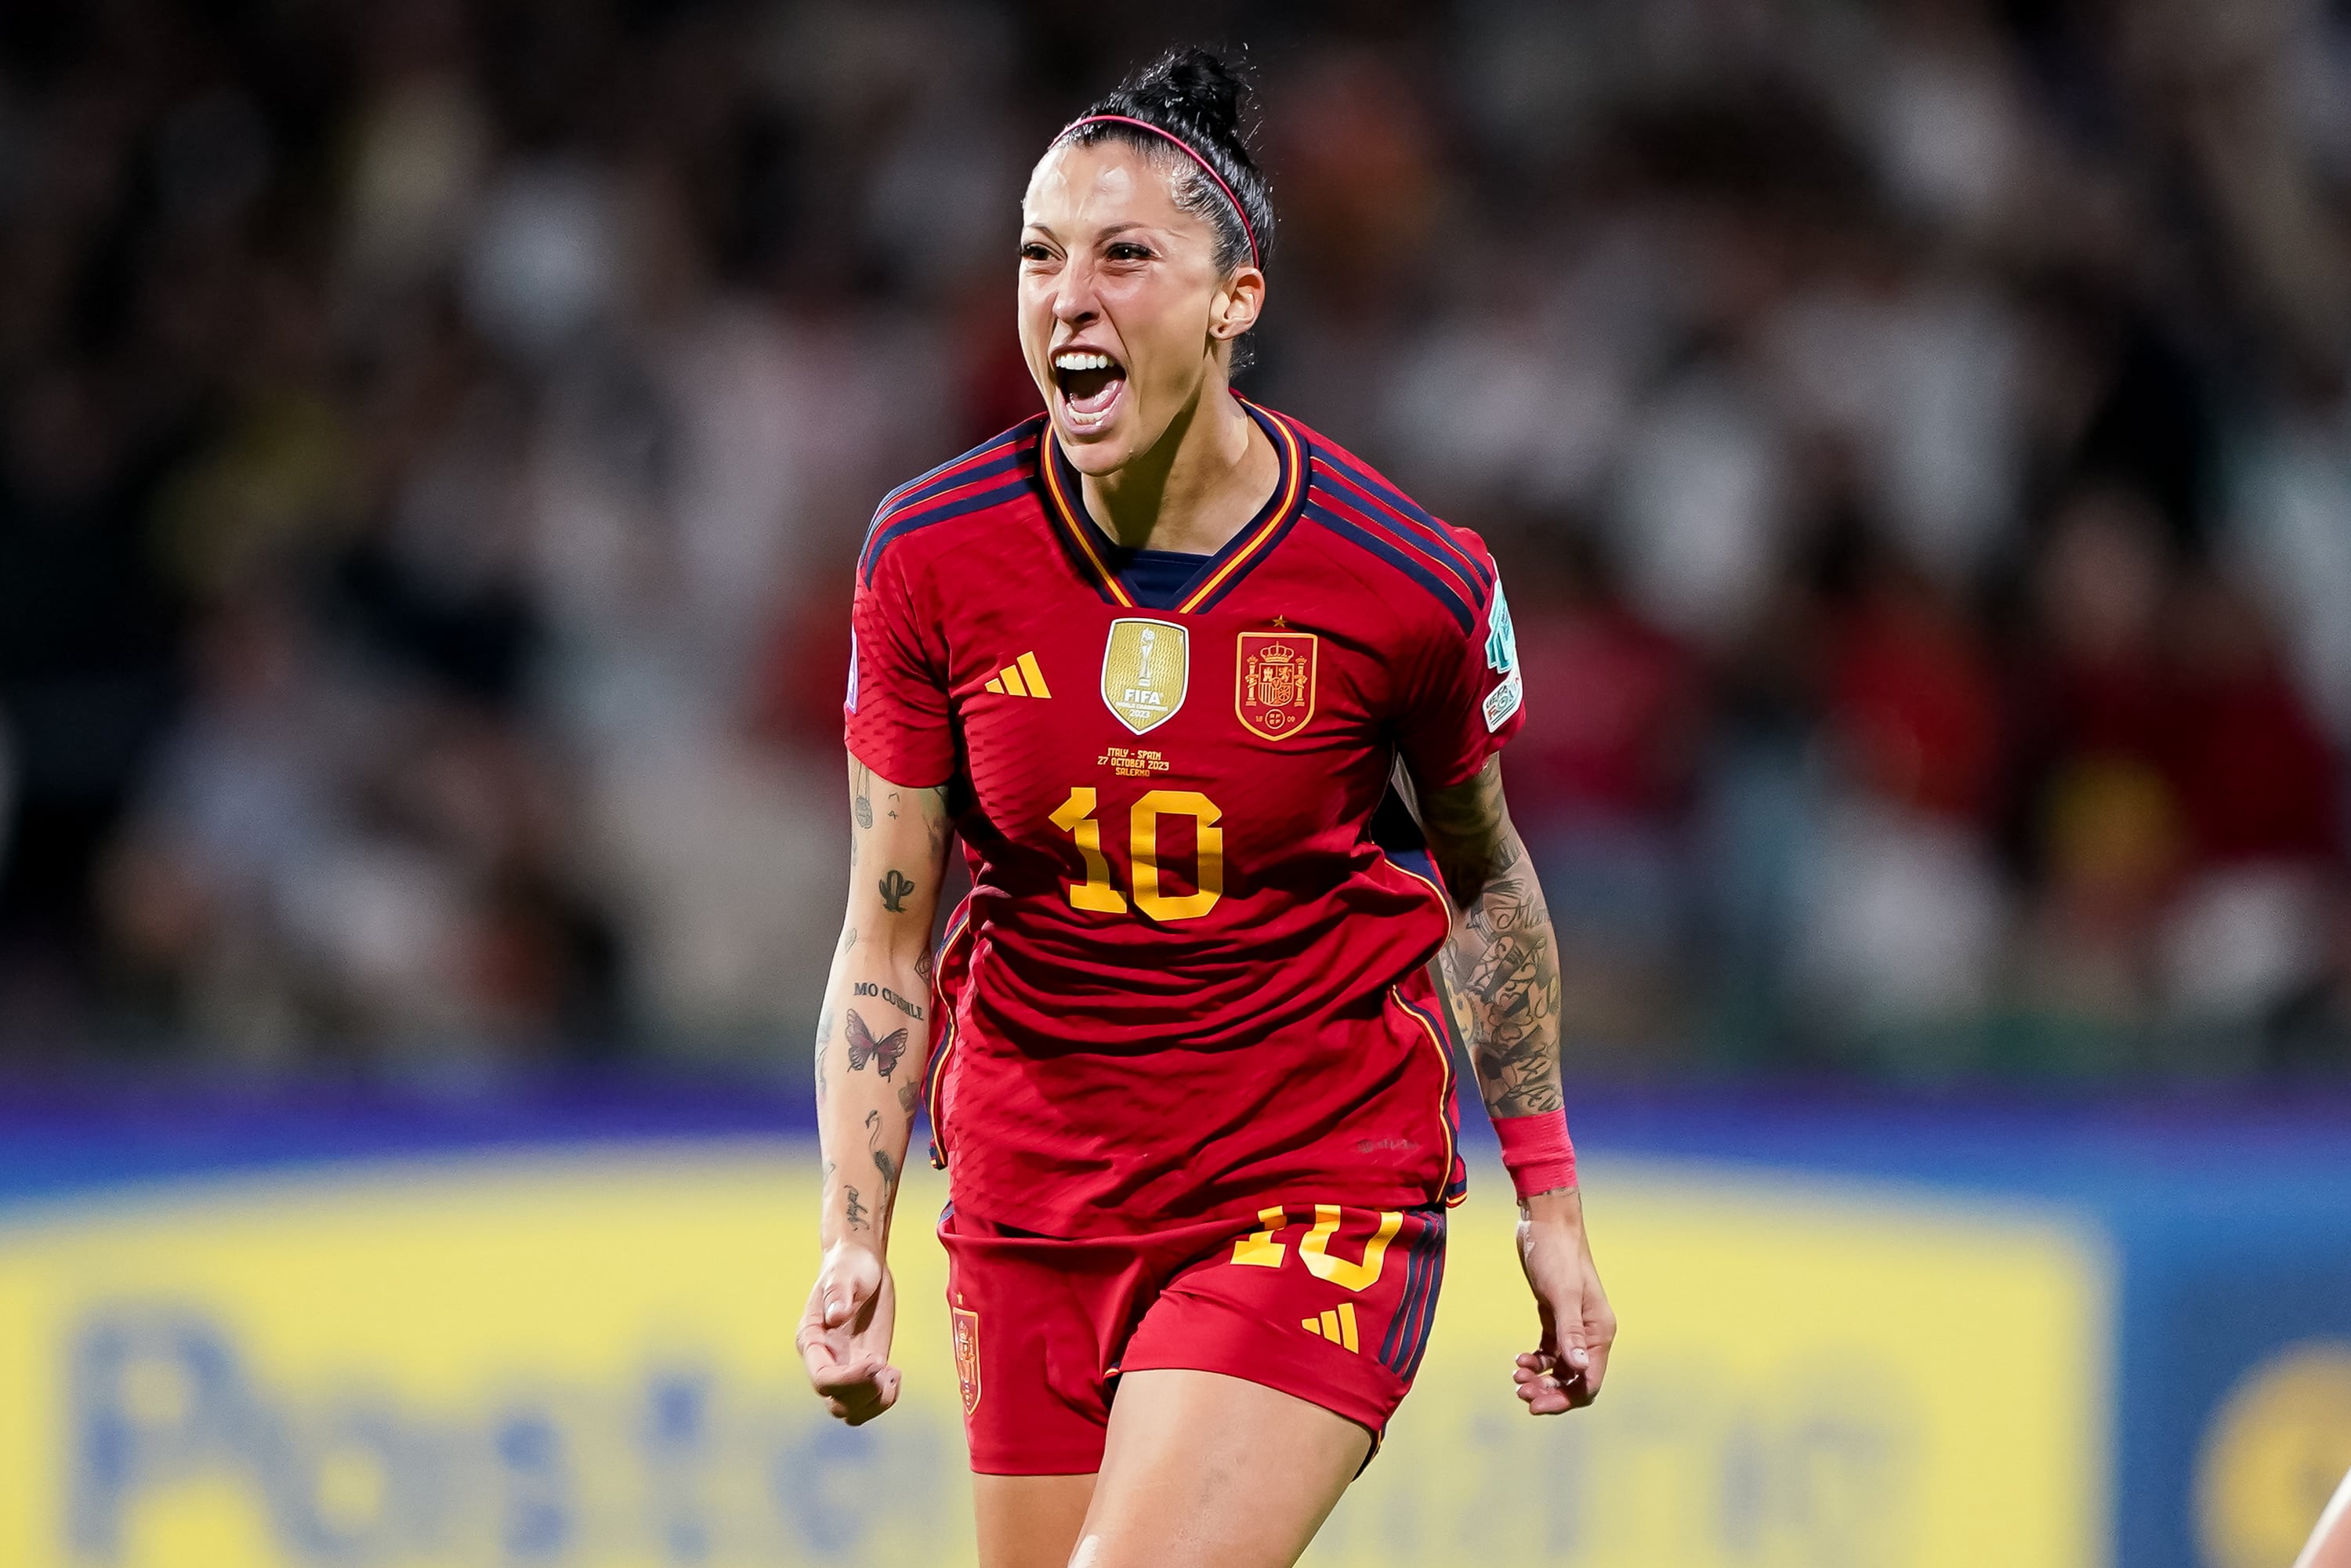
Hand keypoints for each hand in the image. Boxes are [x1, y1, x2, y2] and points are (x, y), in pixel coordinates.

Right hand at [798, 1241, 900, 1424]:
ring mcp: (844, 1368)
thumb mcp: (845, 1273)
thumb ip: (839, 1293)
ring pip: (850, 1411)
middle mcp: (824, 1361)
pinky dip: (884, 1398)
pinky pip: (868, 1402)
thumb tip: (836, 1316)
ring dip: (875, 1402)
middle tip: (887, 1366)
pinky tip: (894, 1374)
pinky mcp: (865, 1369)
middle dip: (864, 1393)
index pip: (822, 1378)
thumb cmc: (850, 1265)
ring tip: (892, 1373)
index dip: (849, 1380)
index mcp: (812, 1340)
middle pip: (836, 1402)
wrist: (861, 1264)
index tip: (876, 1362)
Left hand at [1512, 1187, 1614, 1413]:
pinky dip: (1536, 1360)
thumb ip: (1570, 1333)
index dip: (1564, 1399)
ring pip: (1560, 1368)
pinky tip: (1519, 1360)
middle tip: (1520, 1392)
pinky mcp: (1555, 1316)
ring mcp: (1573, 1325)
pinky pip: (1549, 1351)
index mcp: (1600, 1331)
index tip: (1535, 1404)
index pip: (1588, 1381)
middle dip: (1549, 1391)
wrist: (1544, 1223)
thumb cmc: (1556, 1255)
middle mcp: (1591, 1333)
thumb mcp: (1561, 1294)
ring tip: (1516, 1375)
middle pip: (1574, 1379)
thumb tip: (1578, 1369)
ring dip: (1540, 1377)